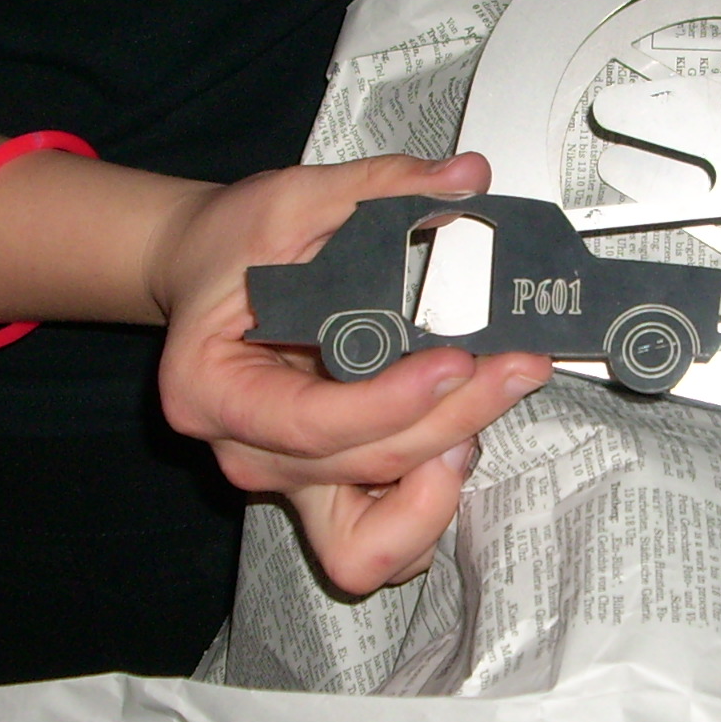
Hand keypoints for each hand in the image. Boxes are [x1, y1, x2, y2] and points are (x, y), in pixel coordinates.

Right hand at [148, 152, 550, 595]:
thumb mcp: (292, 198)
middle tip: (514, 365)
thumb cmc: (232, 248)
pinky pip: (382, 541)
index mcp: (212, 389)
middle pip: (364, 468)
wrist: (207, 276)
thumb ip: (380, 187)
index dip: (393, 403)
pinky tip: (458, 441)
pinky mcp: (328, 488)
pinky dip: (427, 510)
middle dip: (452, 421)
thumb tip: (464, 180)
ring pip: (373, 536)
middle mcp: (247, 451)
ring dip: (441, 483)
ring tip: (484, 409)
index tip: (457, 360)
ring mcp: (289, 479)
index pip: (313, 424)